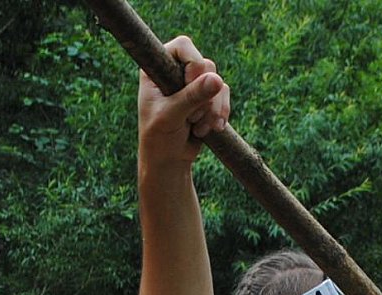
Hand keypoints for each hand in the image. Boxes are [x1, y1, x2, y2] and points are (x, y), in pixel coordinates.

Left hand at [138, 36, 230, 165]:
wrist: (168, 161)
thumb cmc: (158, 138)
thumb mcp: (171, 116)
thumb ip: (192, 97)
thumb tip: (217, 80)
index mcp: (158, 66)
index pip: (184, 46)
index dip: (193, 65)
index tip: (189, 88)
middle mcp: (176, 70)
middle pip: (206, 65)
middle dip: (204, 96)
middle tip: (191, 117)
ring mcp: (193, 83)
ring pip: (218, 82)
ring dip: (212, 109)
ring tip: (198, 128)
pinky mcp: (207, 97)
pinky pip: (224, 95)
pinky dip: (220, 114)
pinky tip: (210, 130)